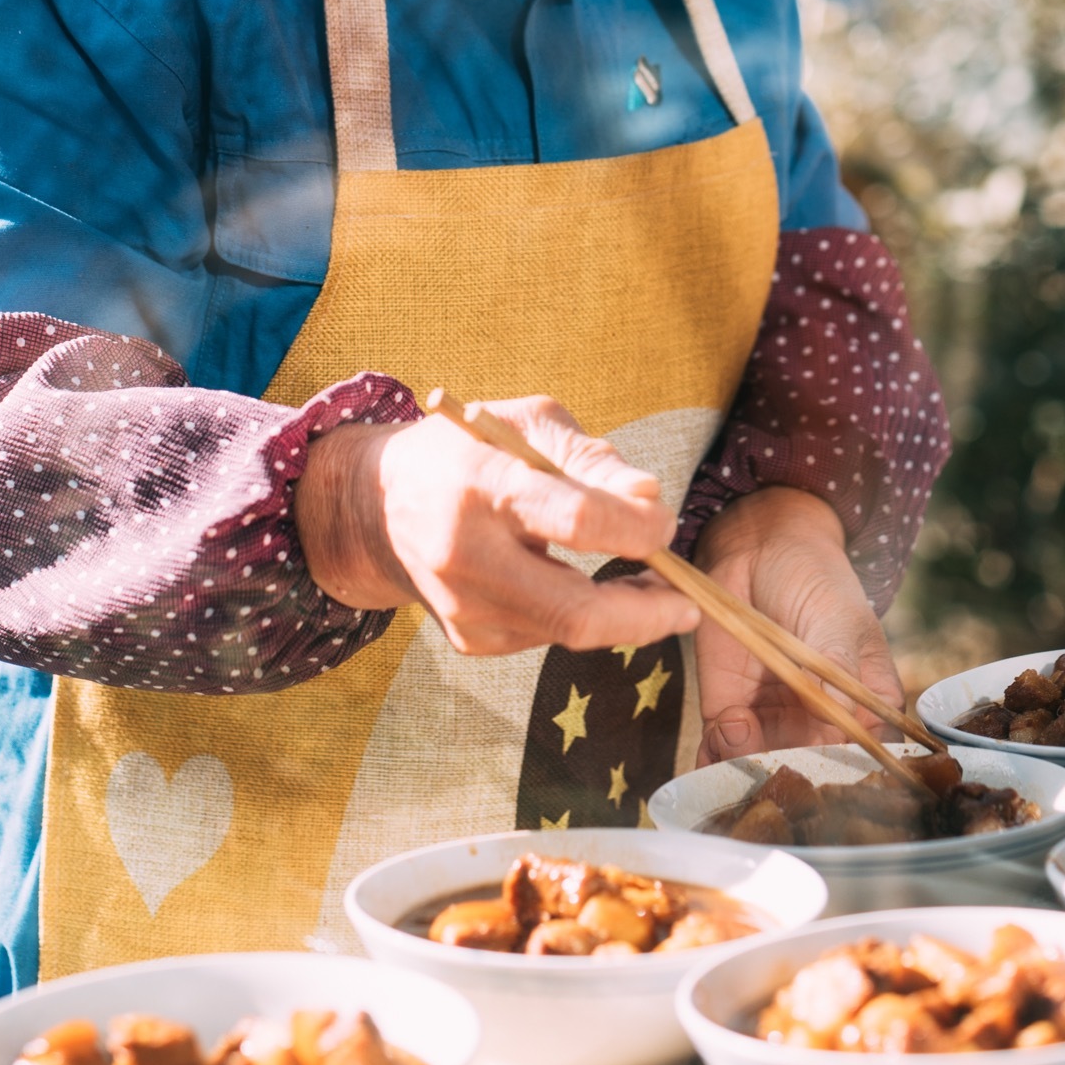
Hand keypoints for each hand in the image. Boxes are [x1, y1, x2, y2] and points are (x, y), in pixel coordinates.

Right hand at [295, 397, 698, 659]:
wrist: (376, 506)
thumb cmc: (465, 450)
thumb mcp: (525, 424)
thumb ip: (592, 459)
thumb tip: (653, 501)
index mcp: (483, 484)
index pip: (575, 519)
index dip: (634, 530)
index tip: (666, 526)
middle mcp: (467, 555)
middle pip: (576, 610)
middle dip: (646, 613)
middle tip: (687, 600)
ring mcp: (465, 607)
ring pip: (568, 631)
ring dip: (625, 616)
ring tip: (651, 586)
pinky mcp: (469, 640)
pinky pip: (547, 635)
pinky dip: (582, 616)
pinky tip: (586, 586)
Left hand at [692, 487, 900, 764]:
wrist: (757, 548)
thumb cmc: (815, 579)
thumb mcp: (835, 619)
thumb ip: (834, 666)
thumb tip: (836, 715)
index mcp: (864, 709)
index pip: (863, 762)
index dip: (844, 780)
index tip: (819, 779)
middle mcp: (821, 727)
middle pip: (809, 776)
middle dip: (787, 784)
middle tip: (765, 769)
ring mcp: (775, 723)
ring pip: (763, 770)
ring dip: (746, 773)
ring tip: (735, 734)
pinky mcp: (730, 714)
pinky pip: (721, 753)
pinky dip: (712, 763)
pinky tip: (709, 754)